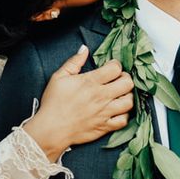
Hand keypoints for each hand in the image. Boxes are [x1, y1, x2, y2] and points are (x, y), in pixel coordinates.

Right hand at [24, 45, 133, 160]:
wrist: (50, 129)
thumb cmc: (53, 103)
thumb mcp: (59, 77)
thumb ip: (74, 62)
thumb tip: (84, 49)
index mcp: (90, 82)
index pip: (115, 68)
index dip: (116, 65)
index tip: (111, 67)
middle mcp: (101, 97)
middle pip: (127, 83)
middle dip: (126, 78)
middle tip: (119, 79)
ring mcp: (104, 113)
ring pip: (129, 102)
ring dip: (127, 96)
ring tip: (120, 94)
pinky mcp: (104, 127)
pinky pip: (123, 121)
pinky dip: (124, 115)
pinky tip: (118, 110)